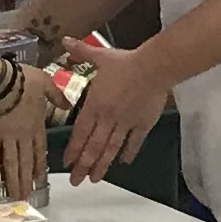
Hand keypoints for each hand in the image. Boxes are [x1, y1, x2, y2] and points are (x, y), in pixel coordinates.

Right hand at [0, 57, 58, 206]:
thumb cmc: (23, 81)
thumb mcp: (46, 84)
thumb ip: (57, 96)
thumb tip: (68, 104)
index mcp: (36, 126)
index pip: (39, 151)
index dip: (39, 167)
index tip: (38, 182)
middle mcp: (22, 136)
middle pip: (25, 162)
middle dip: (25, 182)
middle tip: (25, 198)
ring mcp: (6, 137)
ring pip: (11, 164)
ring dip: (13, 181)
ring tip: (13, 196)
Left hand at [59, 38, 170, 186]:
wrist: (154, 68)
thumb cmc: (127, 62)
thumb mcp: (101, 56)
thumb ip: (82, 52)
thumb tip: (66, 40)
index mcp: (95, 104)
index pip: (80, 132)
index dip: (73, 149)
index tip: (67, 163)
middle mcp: (108, 118)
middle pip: (93, 146)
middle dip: (84, 165)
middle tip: (77, 180)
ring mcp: (126, 124)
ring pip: (111, 149)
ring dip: (102, 165)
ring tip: (95, 179)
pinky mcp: (143, 124)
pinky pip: (134, 142)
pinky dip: (128, 153)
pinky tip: (123, 162)